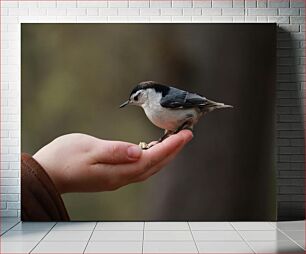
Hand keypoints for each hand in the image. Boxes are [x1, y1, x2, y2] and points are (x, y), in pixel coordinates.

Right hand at [33, 131, 192, 193]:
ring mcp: (117, 178)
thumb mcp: (88, 150)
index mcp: (117, 172)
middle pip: (155, 165)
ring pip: (149, 167)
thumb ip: (114, 151)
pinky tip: (153, 149)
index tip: (185, 135)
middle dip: (173, 150)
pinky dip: (152, 158)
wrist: (47, 173)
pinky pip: (140, 167)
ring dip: (164, 155)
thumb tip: (138, 152)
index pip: (151, 159)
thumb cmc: (64, 158)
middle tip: (187, 135)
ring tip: (176, 141)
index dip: (170, 147)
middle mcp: (121, 178)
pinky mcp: (113, 175)